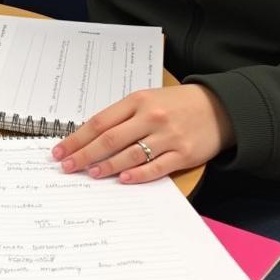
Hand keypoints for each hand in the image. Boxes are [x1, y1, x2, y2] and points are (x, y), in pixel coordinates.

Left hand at [51, 84, 234, 183]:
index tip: (60, 151)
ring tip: (90, 174)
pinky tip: (123, 179)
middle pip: (110, 139)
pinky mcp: (184, 154)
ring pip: (130, 154)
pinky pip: (157, 167)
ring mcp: (168, 136)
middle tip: (67, 166)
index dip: (77, 138)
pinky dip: (139, 174)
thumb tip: (90, 138)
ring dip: (107, 166)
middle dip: (85, 154)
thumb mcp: (146, 100)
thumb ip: (122, 116)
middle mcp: (150, 117)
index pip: (99, 122)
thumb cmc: (176, 104)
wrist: (219, 107)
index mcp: (137, 101)